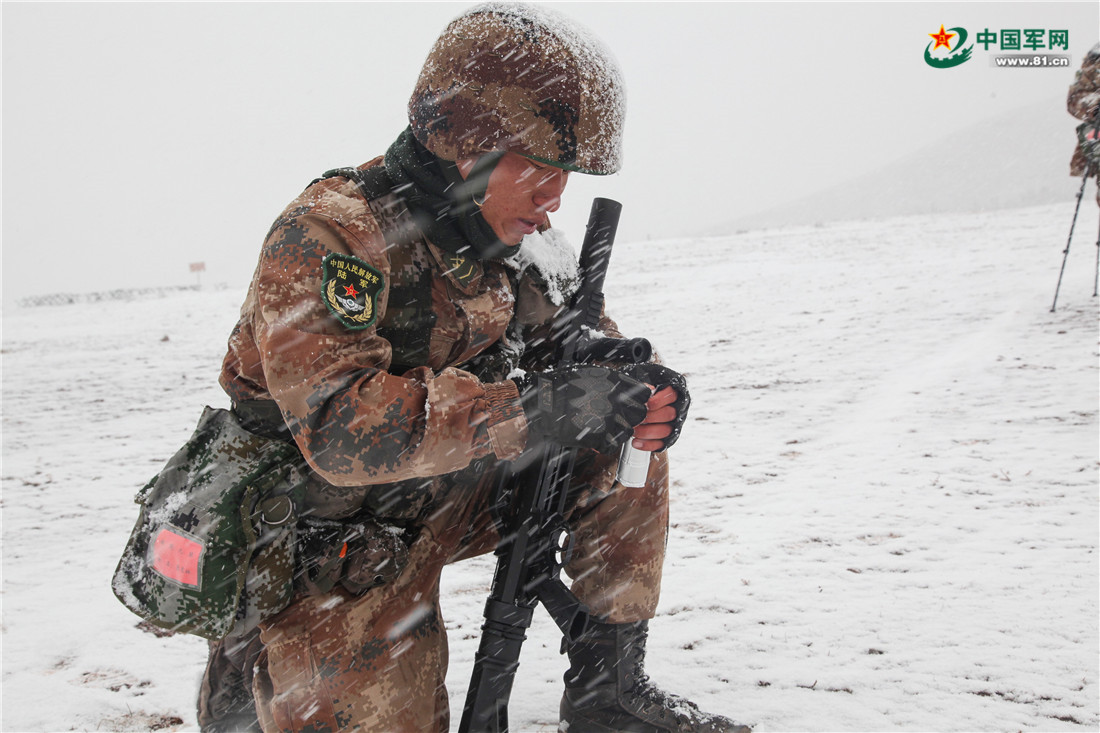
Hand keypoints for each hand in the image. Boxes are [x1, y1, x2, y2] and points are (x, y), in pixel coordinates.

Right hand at [516, 365, 649, 452]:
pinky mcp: (597, 435)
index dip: (639, 400)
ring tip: (603, 428)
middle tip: (618, 418)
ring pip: (627, 432)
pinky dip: (605, 444)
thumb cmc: (564, 385)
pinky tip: (595, 437)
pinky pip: (612, 445)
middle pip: (639, 414)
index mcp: (616, 382)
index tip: (631, 403)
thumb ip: (617, 381)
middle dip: (631, 417)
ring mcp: (608, 419)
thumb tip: (638, 386)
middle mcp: (616, 400)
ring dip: (618, 432)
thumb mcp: (593, 374)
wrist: (544, 400)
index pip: (644, 394)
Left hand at [622, 363, 690, 450]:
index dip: (660, 400)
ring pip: (665, 431)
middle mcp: (676, 408)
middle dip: (651, 417)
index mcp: (672, 391)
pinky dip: (648, 444)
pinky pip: (661, 444)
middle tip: (638, 417)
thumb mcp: (640, 379)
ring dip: (647, 432)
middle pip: (669, 414)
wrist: (636, 399)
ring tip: (634, 429)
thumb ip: (643, 383)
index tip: (648, 403)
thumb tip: (648, 389)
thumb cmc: (640, 388)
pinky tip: (636, 442)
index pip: (672, 395)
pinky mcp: (667, 438)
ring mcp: (673, 424)